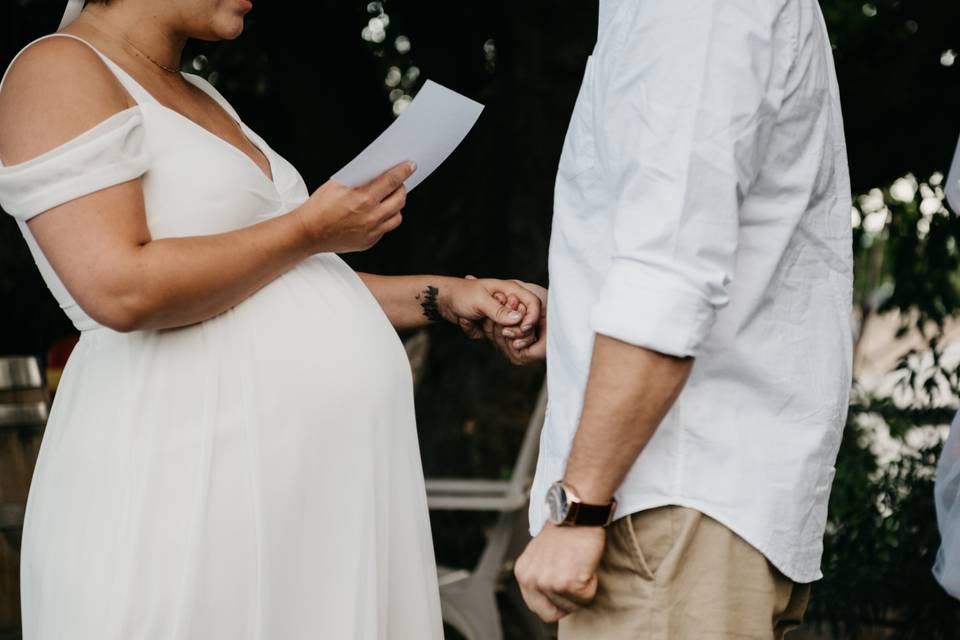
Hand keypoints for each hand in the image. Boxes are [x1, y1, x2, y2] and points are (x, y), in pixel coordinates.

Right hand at [294, 161, 414, 253]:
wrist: (308, 233)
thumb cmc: (319, 207)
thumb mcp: (338, 185)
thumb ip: (360, 179)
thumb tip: (378, 171)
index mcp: (363, 199)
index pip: (391, 181)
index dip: (404, 171)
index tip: (411, 165)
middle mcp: (371, 217)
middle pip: (400, 199)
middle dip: (401, 188)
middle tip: (397, 183)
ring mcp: (372, 232)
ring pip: (397, 216)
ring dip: (395, 206)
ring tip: (388, 200)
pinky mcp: (369, 242)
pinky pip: (385, 229)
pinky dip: (384, 219)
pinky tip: (376, 214)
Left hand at [441, 277, 541, 330]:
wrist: (441, 298)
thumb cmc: (461, 293)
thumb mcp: (480, 301)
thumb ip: (499, 310)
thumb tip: (519, 319)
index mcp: (510, 289)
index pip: (533, 304)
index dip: (531, 318)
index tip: (523, 329)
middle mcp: (506, 302)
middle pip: (520, 322)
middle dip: (503, 328)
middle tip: (484, 322)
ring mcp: (497, 314)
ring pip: (503, 332)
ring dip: (485, 330)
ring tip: (467, 317)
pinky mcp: (488, 324)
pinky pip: (488, 336)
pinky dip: (474, 332)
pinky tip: (463, 320)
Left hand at [514, 523, 605, 621]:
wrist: (576, 511)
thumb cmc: (564, 530)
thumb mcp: (540, 554)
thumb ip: (540, 576)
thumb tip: (550, 599)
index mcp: (523, 574)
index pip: (537, 608)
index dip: (555, 603)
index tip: (566, 591)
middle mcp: (531, 580)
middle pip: (552, 614)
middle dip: (568, 603)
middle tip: (576, 581)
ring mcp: (548, 583)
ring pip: (572, 607)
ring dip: (582, 591)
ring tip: (580, 565)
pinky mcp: (568, 583)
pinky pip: (586, 598)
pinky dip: (592, 584)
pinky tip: (586, 564)